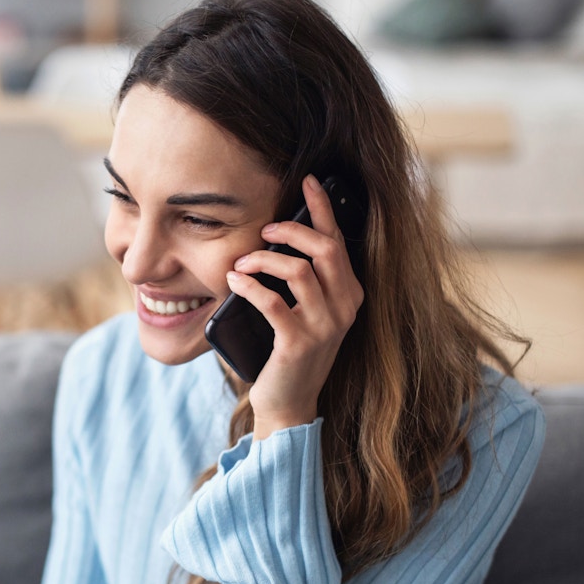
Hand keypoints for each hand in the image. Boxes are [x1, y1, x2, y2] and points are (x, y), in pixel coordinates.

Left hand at [224, 174, 364, 439]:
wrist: (288, 402)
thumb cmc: (290, 349)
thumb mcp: (305, 309)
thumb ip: (302, 278)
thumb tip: (275, 235)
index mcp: (349, 293)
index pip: (338, 240)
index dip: (322, 208)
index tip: (308, 181)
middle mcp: (345, 306)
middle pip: (324, 249)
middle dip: (291, 230)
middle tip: (264, 229)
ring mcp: (325, 326)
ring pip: (298, 270)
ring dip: (264, 259)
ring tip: (241, 262)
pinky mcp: (299, 343)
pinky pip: (273, 301)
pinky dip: (250, 285)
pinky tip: (234, 280)